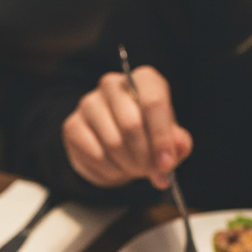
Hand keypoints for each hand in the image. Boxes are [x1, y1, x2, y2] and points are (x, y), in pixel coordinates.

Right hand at [62, 64, 192, 188]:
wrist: (110, 142)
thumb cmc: (145, 135)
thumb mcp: (167, 138)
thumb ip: (178, 143)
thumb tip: (179, 148)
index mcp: (143, 80)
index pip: (153, 103)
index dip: (161, 138)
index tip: (166, 164)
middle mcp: (113, 85)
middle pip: (132, 124)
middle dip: (144, 156)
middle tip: (149, 171)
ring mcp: (89, 104)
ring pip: (113, 143)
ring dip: (128, 165)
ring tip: (134, 169)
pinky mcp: (73, 125)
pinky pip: (96, 155)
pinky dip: (110, 170)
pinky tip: (116, 168)